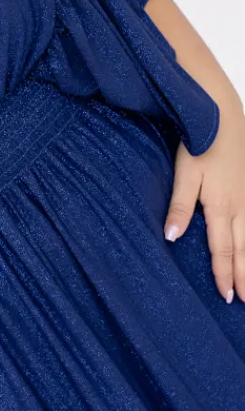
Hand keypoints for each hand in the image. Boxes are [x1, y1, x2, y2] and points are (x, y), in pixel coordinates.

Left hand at [164, 95, 244, 302]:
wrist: (223, 114)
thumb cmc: (201, 143)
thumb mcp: (185, 174)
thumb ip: (179, 207)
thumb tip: (171, 237)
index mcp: (221, 206)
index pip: (223, 249)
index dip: (224, 274)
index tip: (226, 295)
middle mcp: (240, 205)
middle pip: (243, 249)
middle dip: (244, 276)